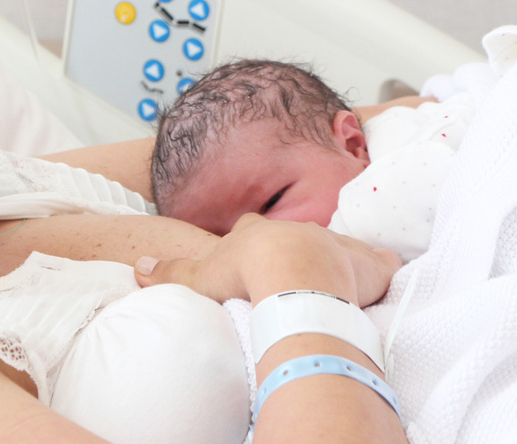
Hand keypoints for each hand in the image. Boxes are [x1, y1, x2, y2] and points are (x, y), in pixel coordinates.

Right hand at [135, 214, 401, 306]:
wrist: (295, 275)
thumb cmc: (246, 274)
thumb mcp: (200, 276)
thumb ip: (171, 271)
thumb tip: (137, 266)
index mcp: (258, 233)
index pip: (252, 230)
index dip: (252, 244)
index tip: (252, 258)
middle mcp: (298, 230)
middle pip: (296, 235)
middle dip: (296, 249)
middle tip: (293, 275)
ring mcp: (334, 243)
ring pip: (338, 247)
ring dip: (337, 261)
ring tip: (334, 285)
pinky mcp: (368, 264)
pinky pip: (379, 265)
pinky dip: (379, 272)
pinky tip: (377, 283)